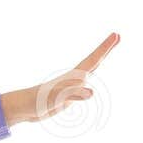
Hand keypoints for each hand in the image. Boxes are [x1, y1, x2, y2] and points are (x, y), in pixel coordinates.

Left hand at [1, 32, 119, 126]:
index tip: (116, 34)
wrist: (24, 107)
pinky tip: (89, 84)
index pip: (94, 59)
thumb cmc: (38, 101)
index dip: (105, 48)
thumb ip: (74, 94)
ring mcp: (70, 88)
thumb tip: (91, 92)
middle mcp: (74, 79)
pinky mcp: (66, 97)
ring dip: (99, 62)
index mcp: (74, 76)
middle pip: (94, 62)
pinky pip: (82, 90)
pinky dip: (89, 85)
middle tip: (117, 36)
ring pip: (89, 74)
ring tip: (105, 52)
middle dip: (106, 50)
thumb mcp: (57, 97)